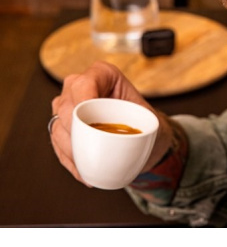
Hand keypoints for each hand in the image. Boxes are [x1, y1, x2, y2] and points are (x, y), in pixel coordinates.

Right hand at [50, 61, 172, 184]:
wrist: (144, 135)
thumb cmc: (147, 122)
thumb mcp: (148, 117)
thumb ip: (137, 122)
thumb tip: (124, 139)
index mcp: (102, 74)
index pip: (84, 85)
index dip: (82, 102)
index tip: (90, 124)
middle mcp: (78, 85)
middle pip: (66, 108)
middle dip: (76, 133)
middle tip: (92, 151)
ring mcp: (66, 105)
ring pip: (58, 128)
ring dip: (72, 151)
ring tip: (90, 167)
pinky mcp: (61, 126)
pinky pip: (58, 144)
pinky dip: (71, 161)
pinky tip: (84, 173)